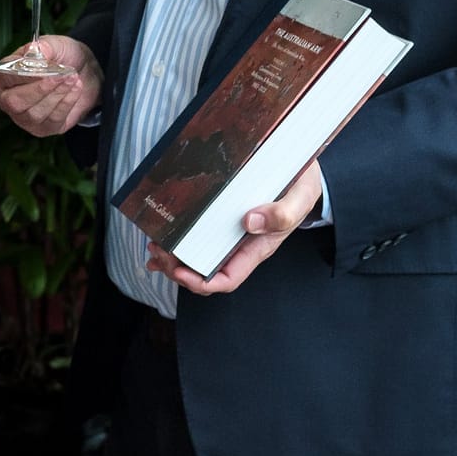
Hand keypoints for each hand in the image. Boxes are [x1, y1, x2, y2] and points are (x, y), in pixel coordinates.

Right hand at [0, 36, 103, 136]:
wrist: (84, 73)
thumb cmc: (62, 57)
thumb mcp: (56, 45)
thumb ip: (45, 46)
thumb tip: (35, 51)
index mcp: (3, 76)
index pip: (2, 77)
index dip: (21, 75)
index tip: (41, 67)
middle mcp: (8, 100)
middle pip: (14, 102)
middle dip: (40, 89)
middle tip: (61, 75)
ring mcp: (24, 117)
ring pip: (34, 113)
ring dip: (57, 94)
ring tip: (72, 78)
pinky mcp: (43, 129)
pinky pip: (52, 120)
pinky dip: (66, 103)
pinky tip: (75, 89)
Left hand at [147, 158, 323, 294]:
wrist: (303, 173)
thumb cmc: (302, 189)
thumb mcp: (299, 198)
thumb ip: (282, 213)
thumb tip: (249, 222)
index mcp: (258, 248)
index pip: (228, 279)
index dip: (201, 282)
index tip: (179, 272)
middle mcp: (241, 245)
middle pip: (205, 271)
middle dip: (178, 268)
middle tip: (158, 250)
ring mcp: (231, 233)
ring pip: (198, 256)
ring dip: (173, 256)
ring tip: (154, 244)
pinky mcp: (222, 218)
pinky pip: (197, 235)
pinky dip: (177, 238)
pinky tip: (160, 235)